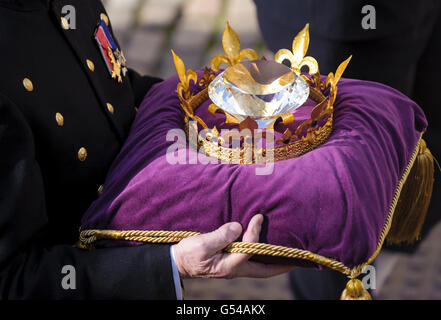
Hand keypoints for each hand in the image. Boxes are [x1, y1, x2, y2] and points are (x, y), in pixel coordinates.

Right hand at [172, 214, 294, 278]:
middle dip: (282, 264)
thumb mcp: (201, 245)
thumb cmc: (187, 254)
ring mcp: (233, 267)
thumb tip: (238, 227)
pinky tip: (264, 247)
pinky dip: (261, 256)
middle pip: (265, 270)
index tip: (258, 217)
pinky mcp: (229, 262)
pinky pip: (250, 261)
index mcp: (229, 265)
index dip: (256, 233)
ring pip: (259, 267)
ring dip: (273, 261)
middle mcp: (235, 269)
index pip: (251, 250)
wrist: (176, 262)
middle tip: (297, 258)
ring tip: (285, 252)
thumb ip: (220, 236)